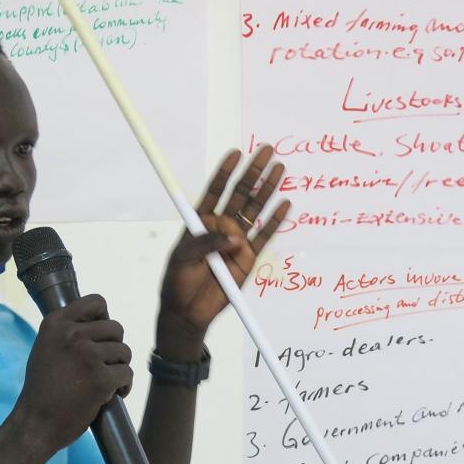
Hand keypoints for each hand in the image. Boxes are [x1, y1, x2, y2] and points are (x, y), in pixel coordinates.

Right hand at [14, 295, 132, 453]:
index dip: (104, 319)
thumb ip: (67, 332)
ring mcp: (88, 356)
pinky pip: (127, 374)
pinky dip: (123, 386)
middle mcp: (72, 334)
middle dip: (113, 347)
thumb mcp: (46, 347)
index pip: (97, 302)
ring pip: (124, 352)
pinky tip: (110, 395)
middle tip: (102, 365)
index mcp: (56, 323)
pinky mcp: (102, 379)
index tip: (99, 337)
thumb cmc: (41, 388)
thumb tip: (99, 322)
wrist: (35, 423)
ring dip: (119, 367)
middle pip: (116, 328)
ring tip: (104, 382)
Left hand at [158, 146, 289, 356]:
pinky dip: (275, 221)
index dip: (225, 172)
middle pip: (240, 195)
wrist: (188, 312)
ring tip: (280, 169)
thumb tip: (233, 238)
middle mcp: (221, 227)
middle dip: (253, 172)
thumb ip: (204, 244)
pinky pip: (264, 236)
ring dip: (268, 190)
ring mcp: (237, 242)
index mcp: (201, 222)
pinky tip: (285, 203)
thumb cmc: (178, 282)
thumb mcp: (182, 259)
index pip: (215, 191)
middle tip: (267, 151)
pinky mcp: (249, 258)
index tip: (236, 153)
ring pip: (255, 211)